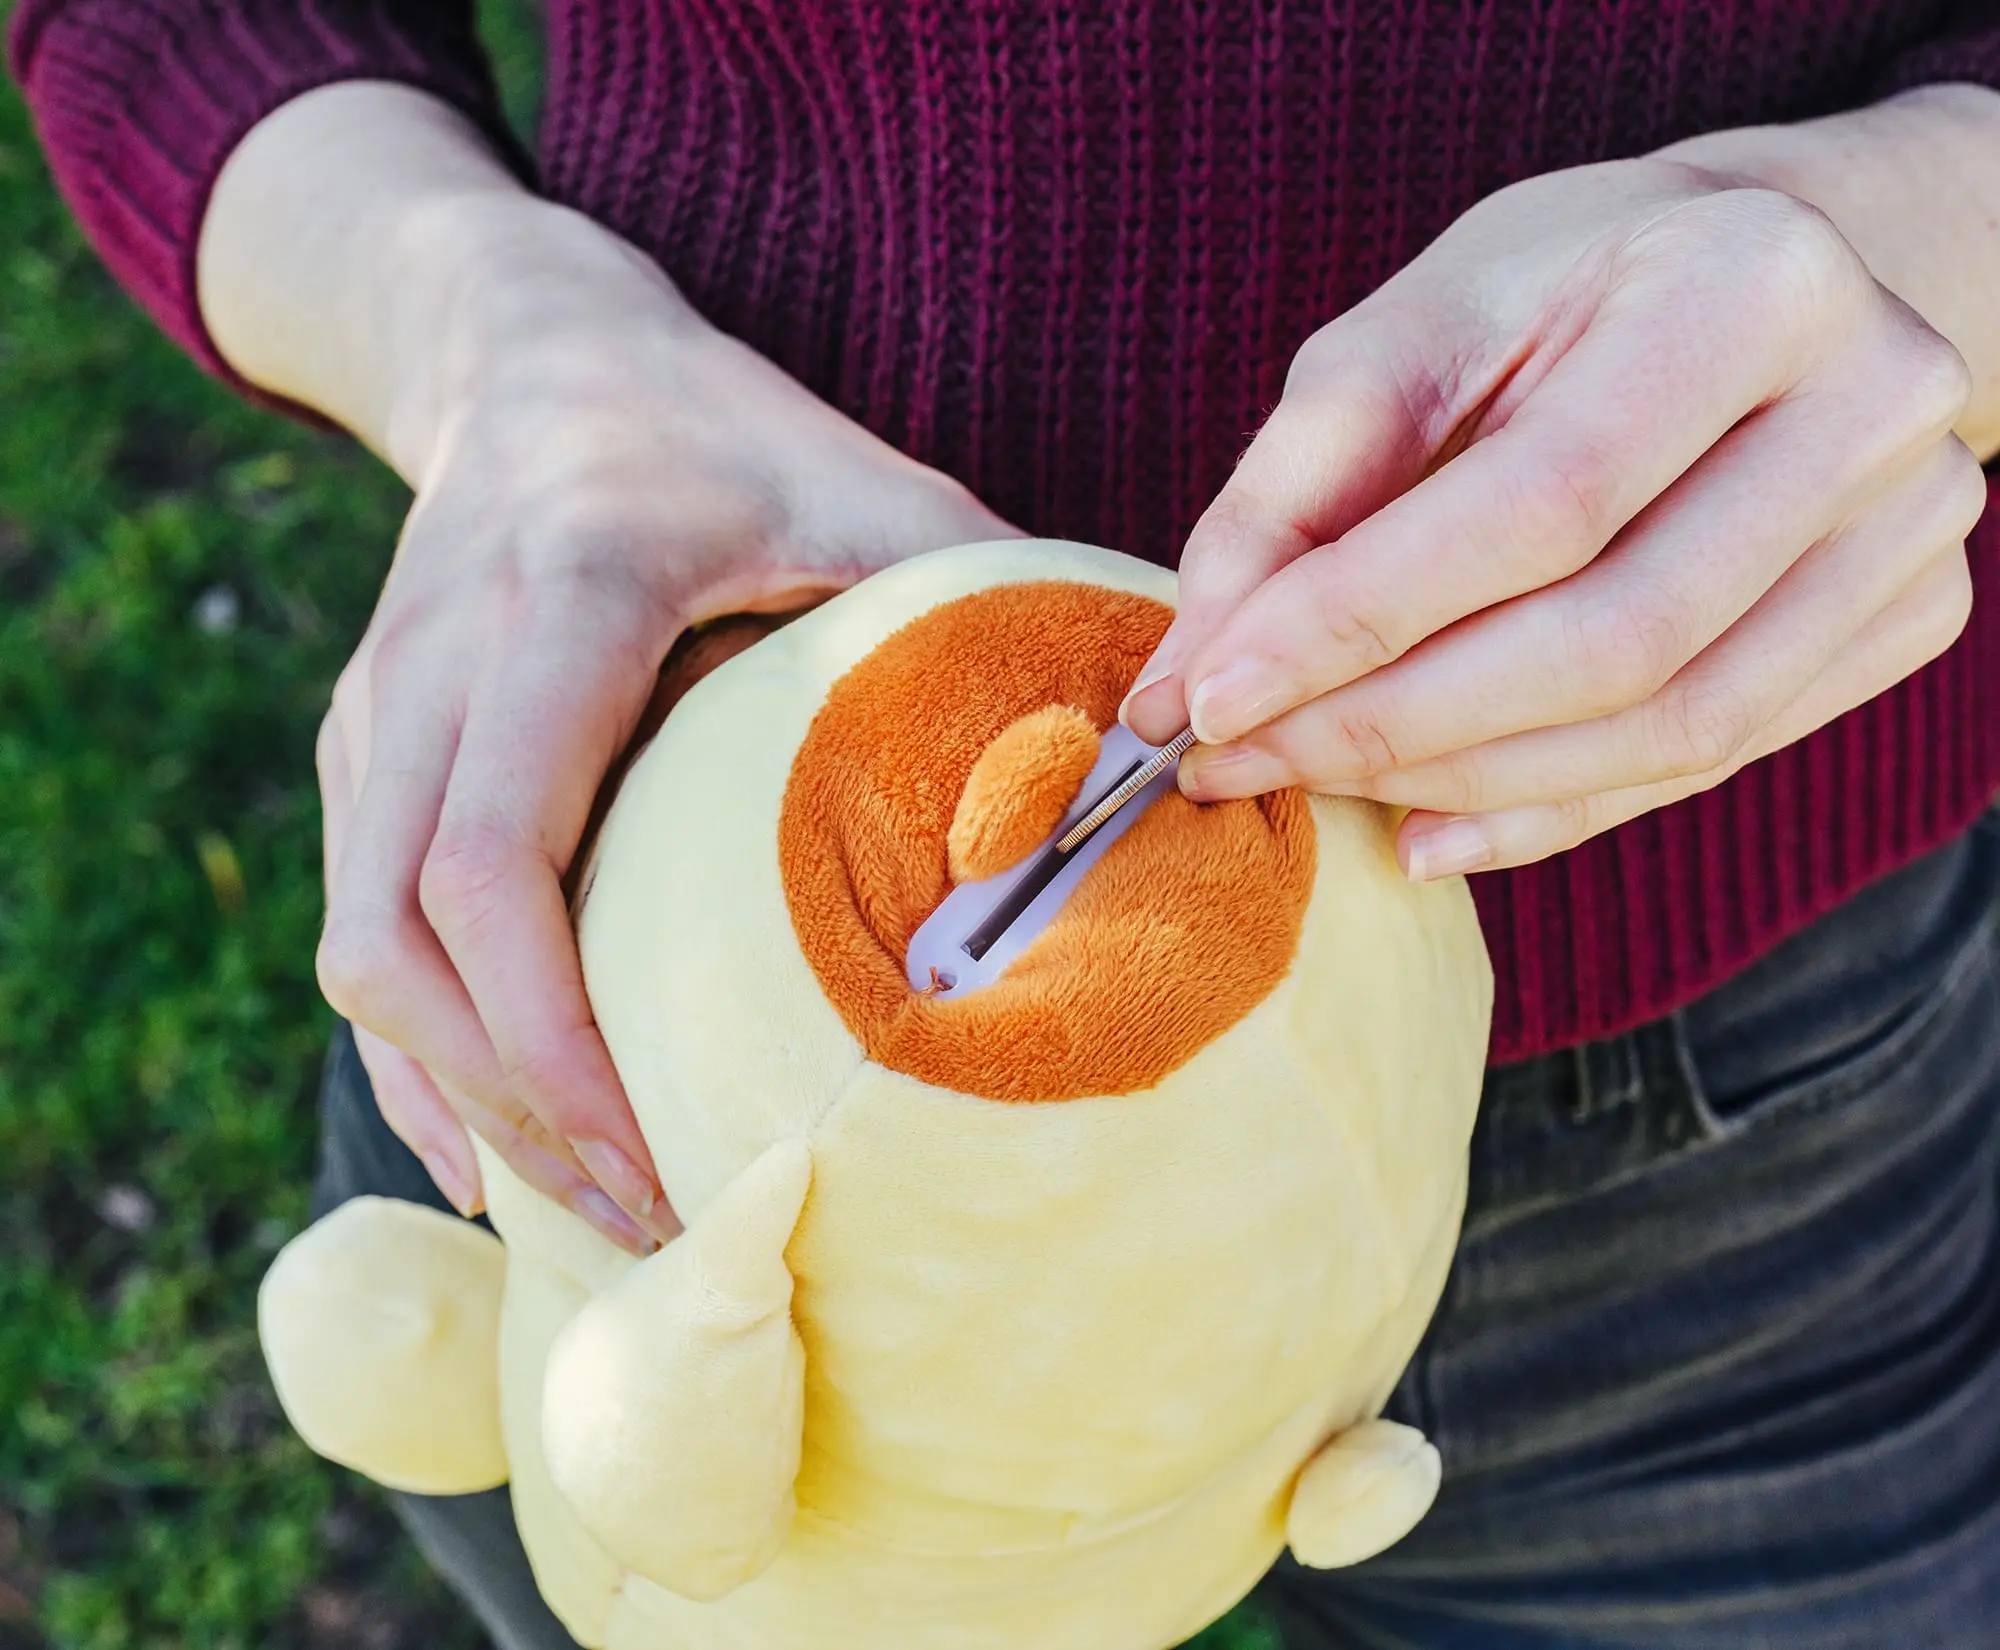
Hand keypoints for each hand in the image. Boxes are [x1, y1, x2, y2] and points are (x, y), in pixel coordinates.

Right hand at [311, 206, 1014, 1248]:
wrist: (531, 352)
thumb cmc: (719, 427)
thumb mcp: (863, 481)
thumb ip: (981, 594)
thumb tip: (1143, 742)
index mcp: (552, 606)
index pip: (494, 864)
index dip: (555, 1040)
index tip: (666, 1154)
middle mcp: (425, 667)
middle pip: (396, 945)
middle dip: (516, 1110)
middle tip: (656, 1220)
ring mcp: (368, 711)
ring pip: (358, 954)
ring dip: (468, 1098)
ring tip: (599, 1203)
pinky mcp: (356, 745)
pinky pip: (353, 929)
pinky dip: (425, 1052)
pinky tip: (503, 1142)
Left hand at [1123, 143, 1985, 878]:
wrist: (1736, 282)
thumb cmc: (1551, 296)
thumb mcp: (1400, 342)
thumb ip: (1286, 501)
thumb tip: (1186, 686)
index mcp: (1750, 285)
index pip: (1537, 504)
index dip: (1356, 622)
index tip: (1207, 701)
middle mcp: (1872, 406)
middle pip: (1612, 641)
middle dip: (1393, 726)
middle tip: (1239, 761)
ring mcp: (1910, 526)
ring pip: (1669, 728)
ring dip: (1460, 785)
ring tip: (1311, 784)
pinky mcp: (1906, 615)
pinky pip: (1711, 760)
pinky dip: (1551, 814)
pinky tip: (1426, 827)